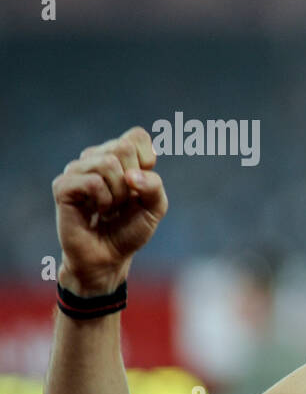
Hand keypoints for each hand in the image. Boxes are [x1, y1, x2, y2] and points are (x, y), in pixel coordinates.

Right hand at [52, 127, 167, 295]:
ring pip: (108, 163)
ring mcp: (77, 169)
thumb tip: (131, 175)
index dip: (146, 161)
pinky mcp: (63, 186)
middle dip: (132, 181)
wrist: (109, 256)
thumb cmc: (130, 229)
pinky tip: (94, 211)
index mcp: (118, 156)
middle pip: (123, 147)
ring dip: (118, 194)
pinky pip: (93, 182)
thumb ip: (155, 186)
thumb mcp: (155, 208)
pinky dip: (102, 200)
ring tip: (108, 208)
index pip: (136, 136)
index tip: (140, 186)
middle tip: (123, 202)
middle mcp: (95, 158)